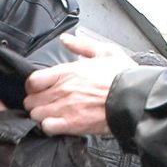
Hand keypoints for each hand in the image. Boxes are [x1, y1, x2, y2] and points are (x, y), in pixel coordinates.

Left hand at [23, 33, 137, 135]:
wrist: (135, 98)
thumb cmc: (123, 76)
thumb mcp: (104, 52)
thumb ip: (81, 45)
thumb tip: (66, 39)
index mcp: (67, 72)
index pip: (33, 80)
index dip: (33, 86)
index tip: (40, 89)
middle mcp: (62, 90)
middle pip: (31, 99)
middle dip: (37, 102)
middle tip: (46, 103)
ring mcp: (66, 108)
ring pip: (36, 114)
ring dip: (41, 115)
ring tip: (52, 114)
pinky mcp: (73, 125)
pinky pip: (47, 127)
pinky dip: (49, 127)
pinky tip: (57, 124)